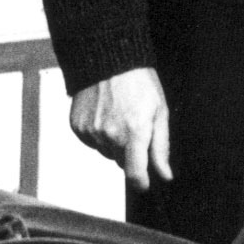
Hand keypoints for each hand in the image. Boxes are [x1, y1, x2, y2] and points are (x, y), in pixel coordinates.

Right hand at [69, 68, 171, 191]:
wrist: (108, 59)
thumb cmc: (139, 82)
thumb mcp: (159, 112)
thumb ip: (161, 147)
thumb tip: (165, 175)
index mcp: (134, 132)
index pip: (135, 174)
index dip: (141, 183)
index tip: (145, 184)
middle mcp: (110, 135)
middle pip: (121, 162)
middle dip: (130, 153)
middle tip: (134, 128)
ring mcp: (91, 131)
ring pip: (106, 152)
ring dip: (113, 142)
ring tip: (118, 116)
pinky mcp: (78, 127)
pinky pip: (91, 142)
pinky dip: (98, 134)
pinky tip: (104, 114)